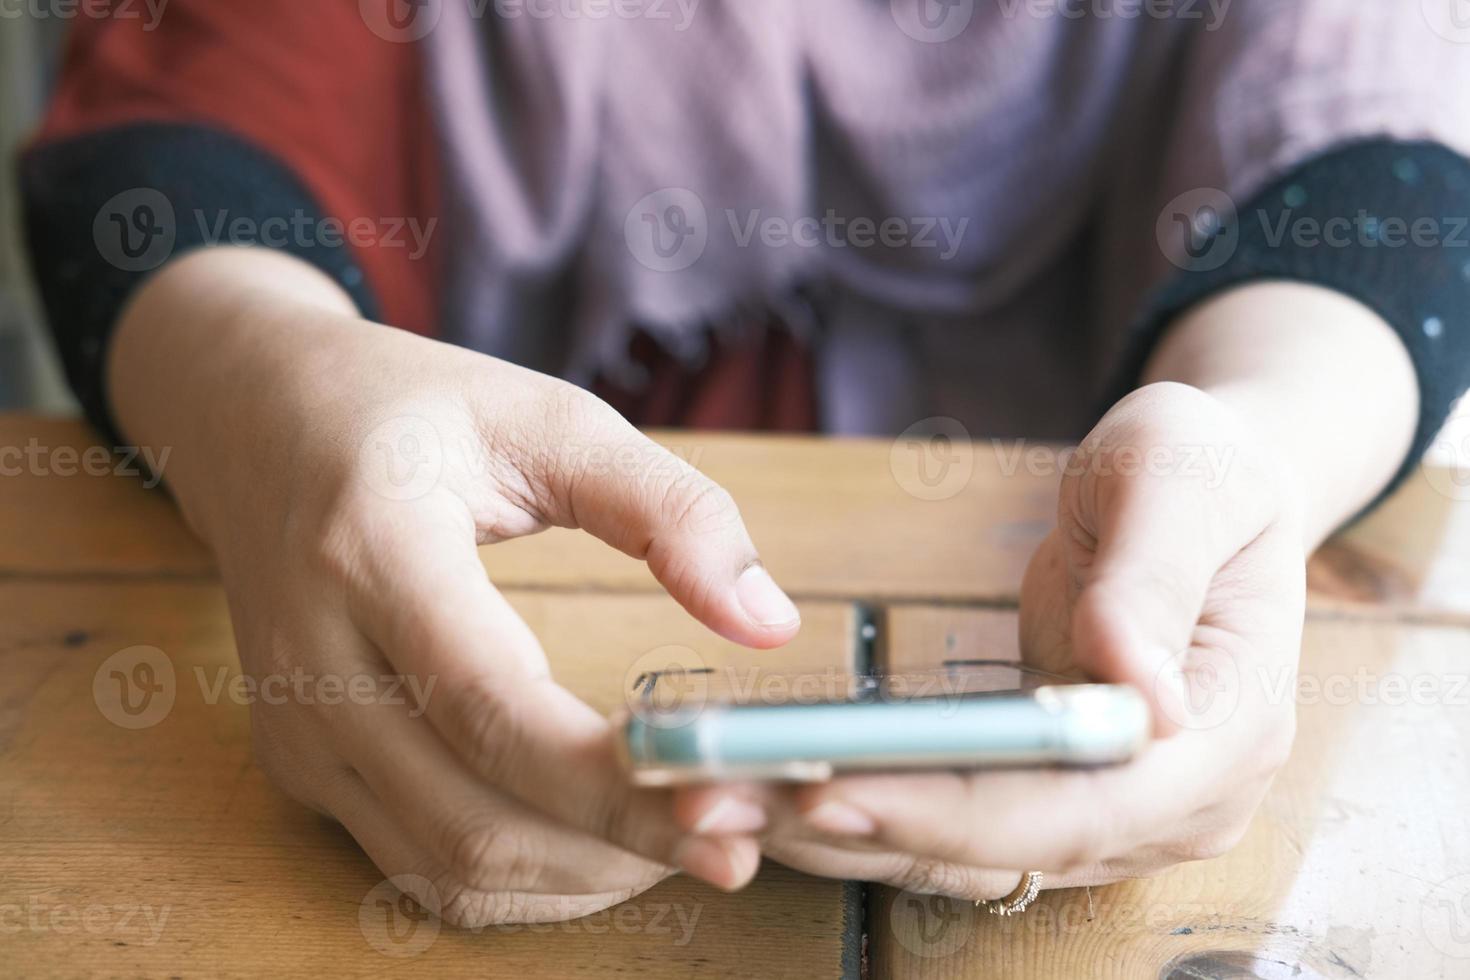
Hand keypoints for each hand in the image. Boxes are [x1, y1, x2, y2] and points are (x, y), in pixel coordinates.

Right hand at [108, 249, 801, 924]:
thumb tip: (771, 622)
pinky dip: (521, 878)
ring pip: (445, 866)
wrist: (255, 420)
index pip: (489, 703)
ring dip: (577, 879)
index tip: (724, 805)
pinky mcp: (299, 763)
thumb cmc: (413, 412)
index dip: (609, 780)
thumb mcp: (549, 418)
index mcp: (372, 546)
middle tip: (733, 838)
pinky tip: (598, 842)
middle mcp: (314, 657)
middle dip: (614, 853)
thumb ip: (670, 510)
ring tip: (681, 840)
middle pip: (468, 817)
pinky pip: (415, 864)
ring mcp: (296, 725)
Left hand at [678, 382, 1305, 900]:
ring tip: (717, 798)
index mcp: (1227, 733)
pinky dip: (870, 802)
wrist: (1208, 494)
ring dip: (843, 827)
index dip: (950, 810)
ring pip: (968, 850)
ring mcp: (1122, 809)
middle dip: (863, 825)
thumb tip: (1139, 690)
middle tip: (720, 802)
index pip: (1076, 808)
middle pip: (1005, 848)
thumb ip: (1154, 578)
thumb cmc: (1203, 466)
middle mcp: (1180, 802)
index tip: (829, 788)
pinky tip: (777, 782)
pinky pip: (958, 818)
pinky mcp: (1063, 791)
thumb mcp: (1183, 479)